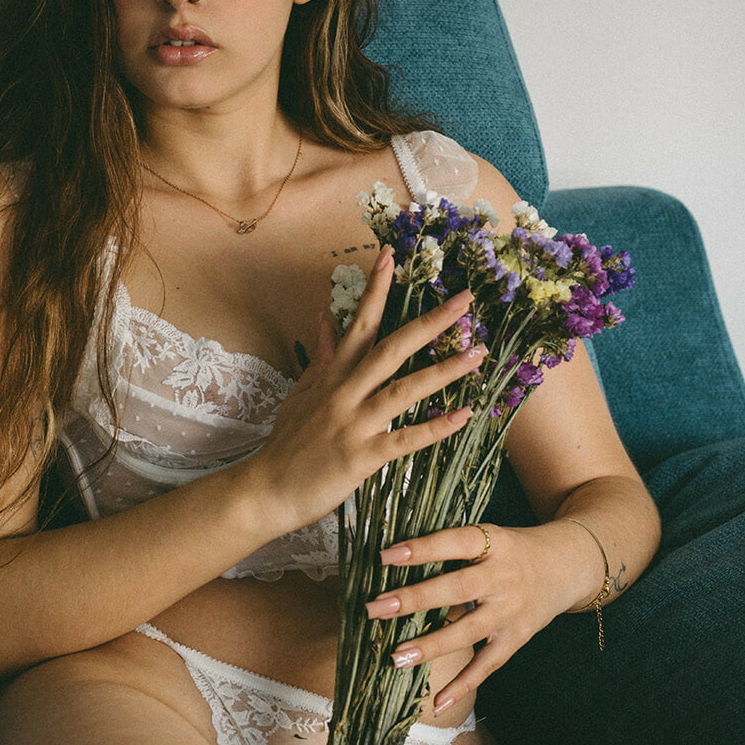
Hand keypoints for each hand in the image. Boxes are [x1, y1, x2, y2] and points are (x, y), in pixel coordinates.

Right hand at [245, 247, 485, 538]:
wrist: (266, 489)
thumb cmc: (288, 442)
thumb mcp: (302, 392)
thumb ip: (322, 356)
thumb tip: (325, 316)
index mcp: (334, 375)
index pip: (358, 322)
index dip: (376, 289)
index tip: (391, 256)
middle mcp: (346, 392)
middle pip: (391, 348)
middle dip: (430, 322)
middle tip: (465, 299)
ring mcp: (354, 423)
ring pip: (404, 389)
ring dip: (444, 371)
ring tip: (479, 354)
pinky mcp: (362, 457)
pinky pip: (405, 439)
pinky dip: (435, 427)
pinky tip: (464, 415)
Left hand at [365, 521, 572, 712]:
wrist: (566, 566)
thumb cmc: (511, 549)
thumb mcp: (488, 536)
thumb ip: (451, 547)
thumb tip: (393, 560)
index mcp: (494, 542)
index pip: (454, 543)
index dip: (421, 550)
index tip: (385, 557)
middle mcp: (504, 576)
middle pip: (456, 589)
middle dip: (414, 600)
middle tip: (375, 609)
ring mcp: (512, 610)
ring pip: (469, 631)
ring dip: (431, 646)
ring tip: (396, 657)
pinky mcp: (518, 637)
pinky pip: (489, 664)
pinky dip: (464, 685)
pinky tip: (438, 702)